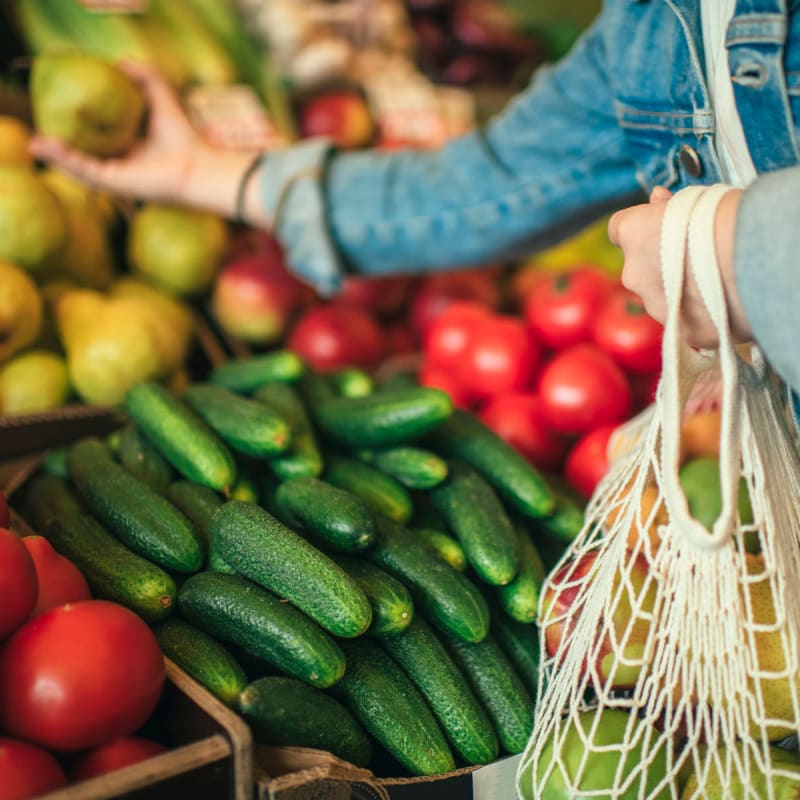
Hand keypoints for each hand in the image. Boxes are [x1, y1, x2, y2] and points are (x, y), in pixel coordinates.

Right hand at [29, 61, 268, 223]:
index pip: (99, 138)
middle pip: (85, 154)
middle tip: (40, 129)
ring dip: (56, 154)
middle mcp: (121, 164)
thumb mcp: (162, 98)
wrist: (196, 166)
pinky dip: (64, 160)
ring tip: (35, 141)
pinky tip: (46, 147)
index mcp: (131, 148)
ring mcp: (116, 176)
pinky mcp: (113, 184)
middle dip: (61, 145)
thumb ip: (146, 78)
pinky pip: (83, 170)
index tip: (60, 111)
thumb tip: (122, 61)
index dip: (79, 126)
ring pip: (79, 165)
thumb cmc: (185, 138)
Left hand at [608, 186, 750, 347]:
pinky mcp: (681, 332)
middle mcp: (634, 273)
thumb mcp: (696, 199)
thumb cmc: (731, 219)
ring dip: (681, 292)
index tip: (657, 228)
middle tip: (700, 257)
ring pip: (662, 298)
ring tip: (719, 281)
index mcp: (633, 233)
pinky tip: (727, 304)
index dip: (641, 230)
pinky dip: (702, 315)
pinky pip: (687, 323)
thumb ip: (667, 207)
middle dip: (663, 264)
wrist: (759, 261)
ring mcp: (655, 306)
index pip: (620, 230)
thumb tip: (658, 199)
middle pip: (641, 268)